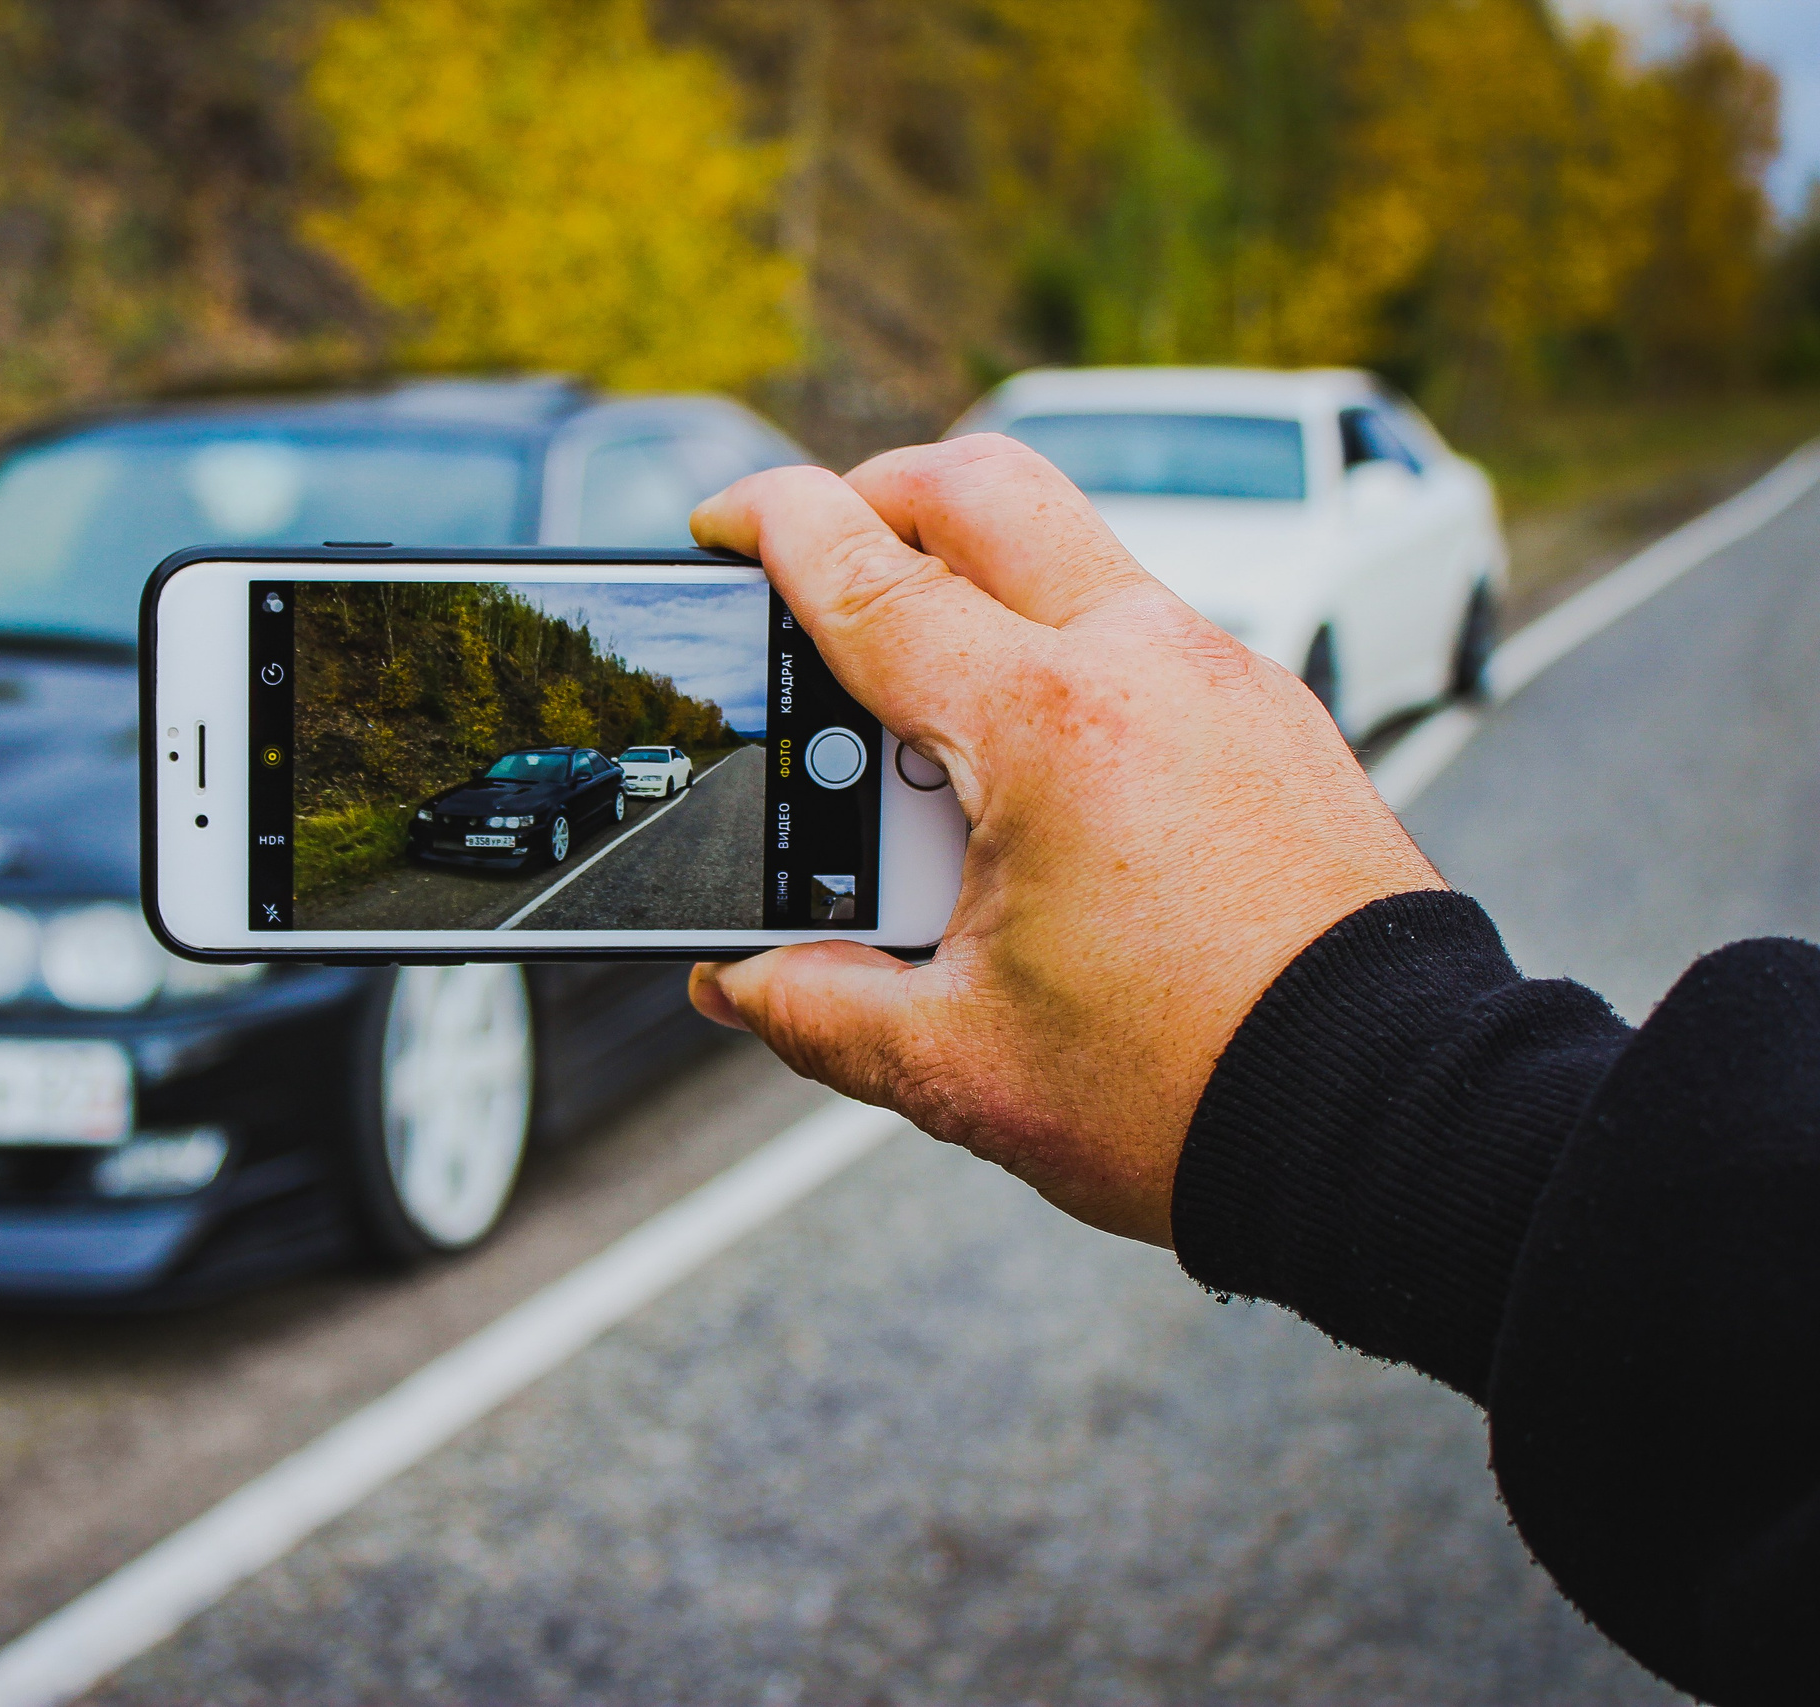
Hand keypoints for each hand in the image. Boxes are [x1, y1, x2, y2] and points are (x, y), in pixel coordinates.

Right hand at [688, 437, 1442, 1244]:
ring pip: (1076, 559)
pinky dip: (1063, 661)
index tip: (720, 515)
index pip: (870, 581)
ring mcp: (1231, 681)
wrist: (1403, 1124)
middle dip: (880, 491)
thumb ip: (818, 1011)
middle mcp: (1148, 665)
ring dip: (978, 591)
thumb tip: (740, 985)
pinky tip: (1034, 782)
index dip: (772, 526)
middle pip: (987, 490)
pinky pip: (1145, 638)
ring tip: (921, 731)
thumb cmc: (1197, 1091)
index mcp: (1050, 729)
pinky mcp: (1282, 722)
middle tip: (819, 549)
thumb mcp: (962, 1063)